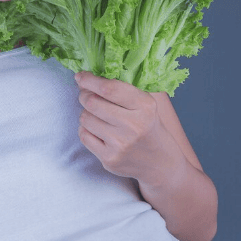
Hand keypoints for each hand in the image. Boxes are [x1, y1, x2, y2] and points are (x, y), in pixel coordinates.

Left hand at [75, 71, 186, 186]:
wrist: (160, 163)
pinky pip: (83, 135)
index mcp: (145, 106)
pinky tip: (97, 130)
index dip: (90, 80)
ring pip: (85, 118)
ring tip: (97, 115)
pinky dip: (86, 129)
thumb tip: (87, 77)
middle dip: (84, 95)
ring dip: (86, 113)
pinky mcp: (109, 158)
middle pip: (92, 102)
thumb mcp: (146, 104)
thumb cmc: (148, 127)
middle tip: (86, 94)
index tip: (80, 76)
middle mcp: (134, 125)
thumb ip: (122, 88)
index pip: (109, 88)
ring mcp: (120, 144)